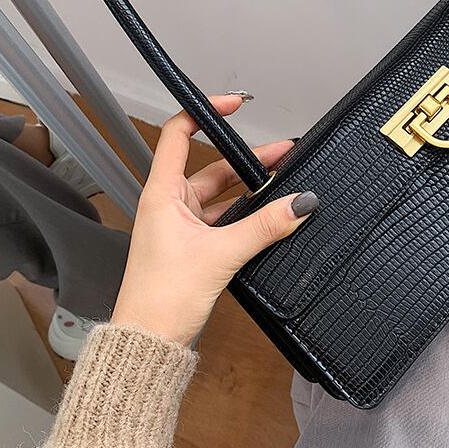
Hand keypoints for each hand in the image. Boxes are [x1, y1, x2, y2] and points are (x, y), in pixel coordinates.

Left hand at [111, 94, 317, 345]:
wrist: (148, 343)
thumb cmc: (161, 298)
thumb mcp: (220, 254)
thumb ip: (264, 226)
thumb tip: (299, 203)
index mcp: (162, 193)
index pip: (179, 133)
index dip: (205, 112)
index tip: (235, 104)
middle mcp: (170, 202)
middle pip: (212, 164)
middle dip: (249, 157)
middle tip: (284, 152)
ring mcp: (182, 223)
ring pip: (222, 193)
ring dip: (251, 186)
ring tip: (286, 177)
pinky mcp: (193, 244)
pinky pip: (225, 217)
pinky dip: (247, 212)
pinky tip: (271, 212)